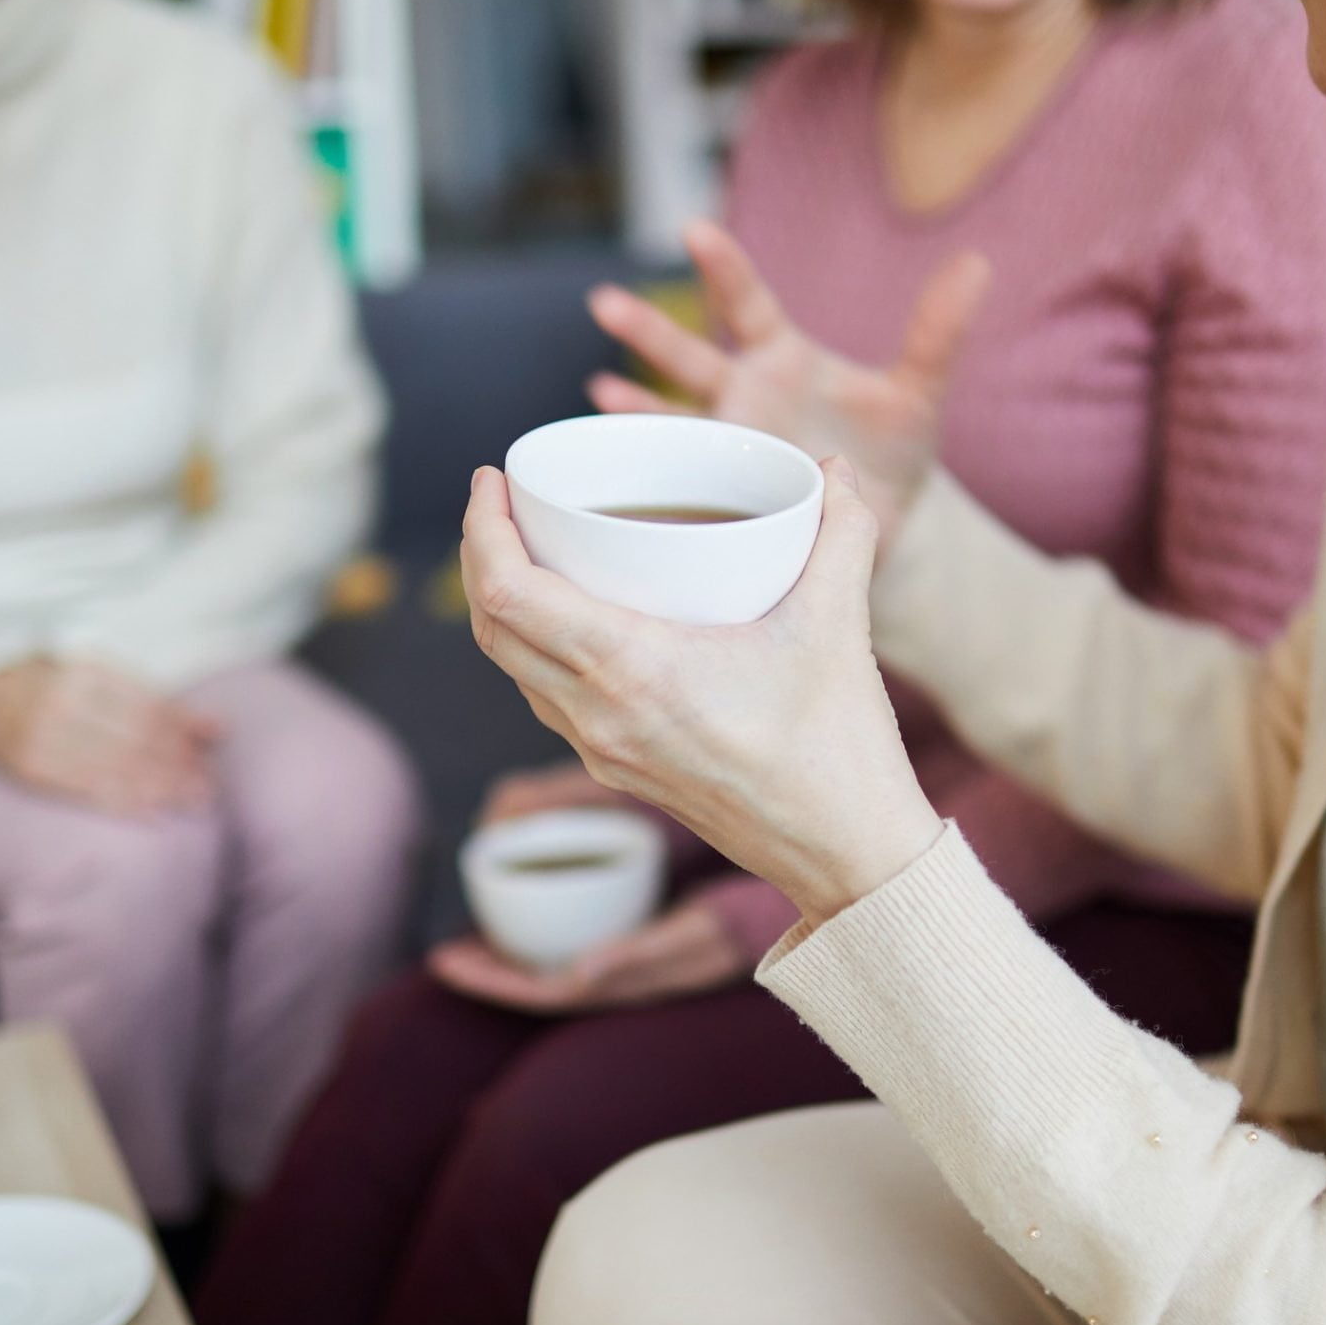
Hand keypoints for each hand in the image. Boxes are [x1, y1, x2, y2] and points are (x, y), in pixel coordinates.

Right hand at [0, 659, 219, 816]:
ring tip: (192, 802)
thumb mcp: (100, 677)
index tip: (211, 748)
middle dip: (178, 764)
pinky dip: (125, 802)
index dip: (182, 729)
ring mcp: (46, 738)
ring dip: (160, 787)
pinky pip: (88, 789)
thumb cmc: (52, 685)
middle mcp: (65, 703)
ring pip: (117, 766)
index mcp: (85, 671)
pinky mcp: (33, 769)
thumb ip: (156, 700)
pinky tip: (154, 812)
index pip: (148, 705)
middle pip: (136, 738)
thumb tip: (216, 728)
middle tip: (208, 785)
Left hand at [426, 901, 744, 1014]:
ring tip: (470, 937)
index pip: (545, 994)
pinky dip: (542, 929)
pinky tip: (524, 907)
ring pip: (555, 964)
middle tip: (442, 955)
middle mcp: (622, 979)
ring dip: (512, 953)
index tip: (447, 962)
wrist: (788, 912)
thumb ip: (640, 953)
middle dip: (489, 972)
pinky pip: (575, 942)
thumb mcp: (695, 932)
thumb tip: (578, 974)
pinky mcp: (636, 941)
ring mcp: (629, 964)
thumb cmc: (743, 921)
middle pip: (540, 983)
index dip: (494, 983)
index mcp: (628, 986)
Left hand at [463, 456, 942, 926]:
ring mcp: (604, 750)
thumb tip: (836, 469)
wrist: (845, 855)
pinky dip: (537, 649)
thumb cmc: (836, 748)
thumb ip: (845, 533)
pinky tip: (572, 619)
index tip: (491, 479)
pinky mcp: (620, 771)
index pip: (510, 594)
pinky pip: (548, 700)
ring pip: (514, 668)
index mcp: (632, 671)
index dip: (482, 529)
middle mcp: (600, 716)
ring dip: (502, 606)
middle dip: (480, 556)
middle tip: (501, 501)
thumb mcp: (839, 624)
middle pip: (492, 629)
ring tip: (528, 550)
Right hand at [583, 219, 987, 537]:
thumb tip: (979, 263)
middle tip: (602, 302)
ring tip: (596, 387)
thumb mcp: (919, 394)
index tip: (692, 230)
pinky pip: (675, 478)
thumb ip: (938, 332)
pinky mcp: (722, 495)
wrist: (886, 531)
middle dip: (648, 330)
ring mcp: (727, 446)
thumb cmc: (895, 455)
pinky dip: (646, 464)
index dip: (721, 268)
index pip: (747, 303)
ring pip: (671, 414)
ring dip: (632, 401)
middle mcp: (744, 395)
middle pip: (690, 354)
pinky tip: (616, 455)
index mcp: (783, 359)